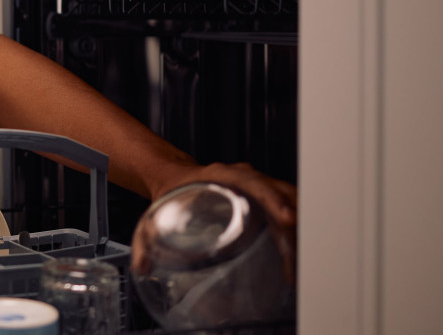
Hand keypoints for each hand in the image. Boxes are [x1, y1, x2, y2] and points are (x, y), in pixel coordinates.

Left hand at [146, 162, 297, 280]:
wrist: (173, 177)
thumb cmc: (170, 192)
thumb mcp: (155, 213)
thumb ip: (145, 240)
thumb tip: (141, 266)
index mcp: (222, 176)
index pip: (255, 183)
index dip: (272, 199)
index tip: (286, 216)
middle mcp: (245, 178)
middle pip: (280, 194)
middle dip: (293, 223)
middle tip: (299, 253)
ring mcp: (258, 186)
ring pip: (290, 201)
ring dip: (299, 228)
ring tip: (301, 260)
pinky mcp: (264, 199)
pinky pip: (288, 208)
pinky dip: (297, 229)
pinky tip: (297, 253)